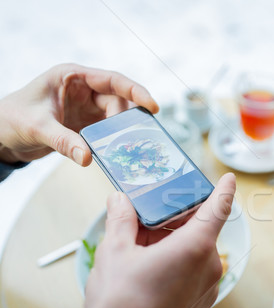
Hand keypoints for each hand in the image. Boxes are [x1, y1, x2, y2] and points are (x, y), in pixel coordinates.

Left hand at [0, 63, 158, 164]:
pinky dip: (115, 141)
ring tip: (128, 147)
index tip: (152, 106)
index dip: (135, 91)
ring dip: (123, 131)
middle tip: (133, 138)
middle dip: (127, 119)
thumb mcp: (36, 127)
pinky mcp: (87, 125)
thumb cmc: (11, 119)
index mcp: (72, 77)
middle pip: (119, 101)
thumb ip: (63, 141)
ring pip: (117, 117)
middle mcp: (83, 90)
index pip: (112, 80)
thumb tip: (87, 158)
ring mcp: (86, 108)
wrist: (0, 134)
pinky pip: (108, 131)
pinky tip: (119, 153)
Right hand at [63, 173, 235, 307]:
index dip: (224, 190)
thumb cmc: (120, 307)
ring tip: (142, 242)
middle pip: (203, 229)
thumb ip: (121, 220)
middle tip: (153, 211)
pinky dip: (178, 261)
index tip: (229, 179)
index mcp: (196, 247)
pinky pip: (195, 272)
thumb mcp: (115, 252)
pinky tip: (150, 265)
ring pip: (197, 252)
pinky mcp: (199, 304)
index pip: (219, 208)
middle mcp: (209, 266)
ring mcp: (207, 288)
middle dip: (179, 218)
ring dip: (176, 241)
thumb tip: (120, 201)